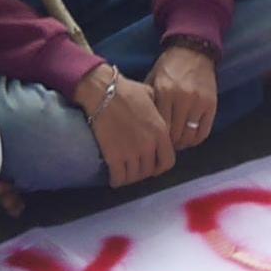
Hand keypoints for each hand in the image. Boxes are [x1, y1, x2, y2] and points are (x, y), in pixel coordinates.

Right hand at [79, 65, 178, 186]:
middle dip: (143, 171)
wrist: (102, 91)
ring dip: (130, 177)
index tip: (153, 166)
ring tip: (124, 171)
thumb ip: (159, 112)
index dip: (160, 167)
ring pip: (134, 176)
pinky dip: (117, 180)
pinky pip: (119, 178)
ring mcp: (131, 152)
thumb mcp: (152, 98)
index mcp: (160, 132)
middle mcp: (148, 145)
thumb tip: (159, 120)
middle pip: (149, 171)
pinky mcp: (113, 156)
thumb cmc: (127, 91)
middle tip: (135, 167)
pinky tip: (114, 177)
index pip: (168, 162)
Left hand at [145, 42, 220, 149]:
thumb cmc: (169, 66)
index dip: (157, 138)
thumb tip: (143, 125)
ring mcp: (199, 102)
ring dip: (182, 143)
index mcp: (164, 91)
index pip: (160, 125)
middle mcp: (182, 98)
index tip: (155, 141)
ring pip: (189, 135)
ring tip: (177, 143)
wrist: (193, 51)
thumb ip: (149, 101)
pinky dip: (196, 139)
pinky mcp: (211, 104)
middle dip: (169, 143)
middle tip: (165, 145)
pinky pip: (204, 131)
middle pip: (175, 133)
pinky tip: (190, 139)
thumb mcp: (153, 79)